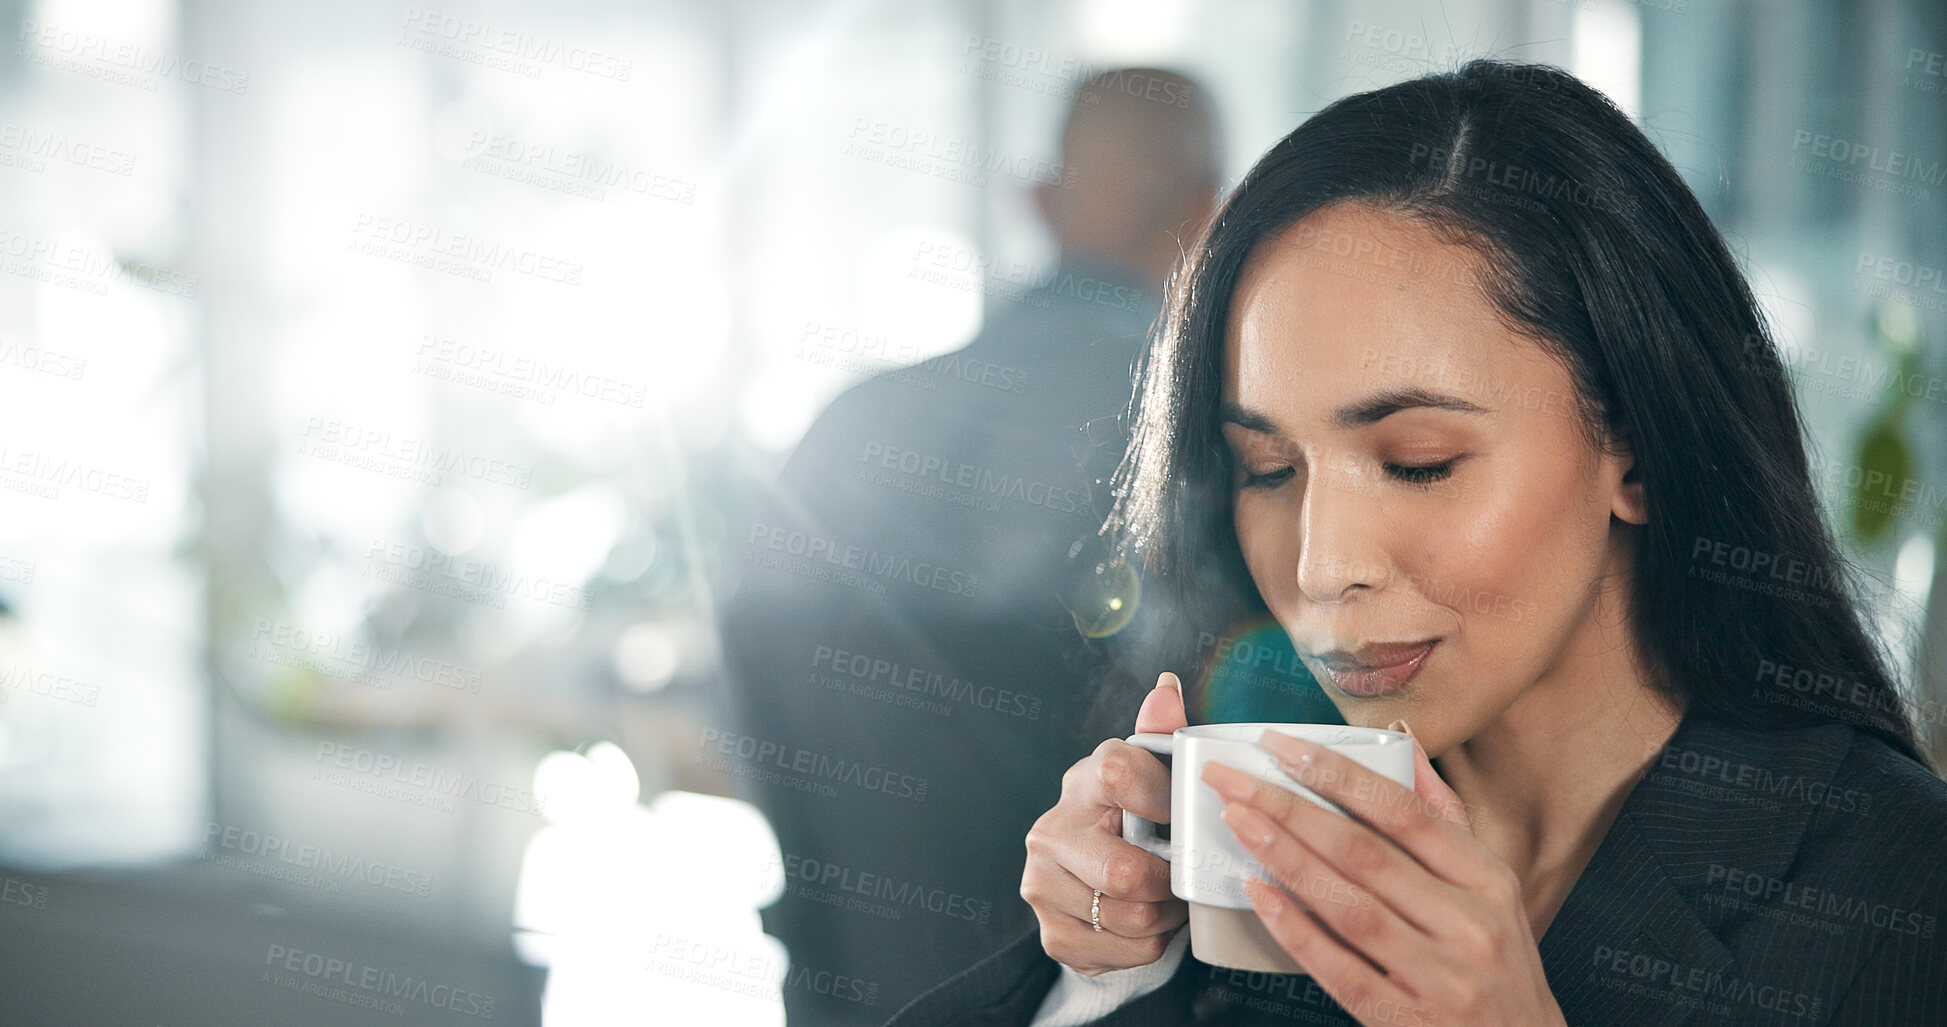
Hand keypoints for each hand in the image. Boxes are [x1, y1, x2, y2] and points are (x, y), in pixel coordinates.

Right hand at [1021, 672, 1190, 974]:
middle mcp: (1049, 832)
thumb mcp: (1153, 778)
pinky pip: (1129, 950)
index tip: (1180, 814)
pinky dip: (1152, 943)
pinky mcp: (1053, 935)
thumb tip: (1167, 687)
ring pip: (1132, 916)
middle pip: (1125, 870)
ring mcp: (1042, 886)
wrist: (1093, 886)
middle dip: (1168, 881)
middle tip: (1180, 873)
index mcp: (1081, 782)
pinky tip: (1146, 921)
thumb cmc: (1134, 823)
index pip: (1115, 772)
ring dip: (1166, 914)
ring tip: (1165, 896)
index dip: (1160, 796)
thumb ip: (1163, 735)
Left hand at [1200, 726, 1565, 1025]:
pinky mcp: (1407, 1021)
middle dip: (1289, 808)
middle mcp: (1468, 924)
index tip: (1280, 746)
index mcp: (1487, 880)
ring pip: (1348, 905)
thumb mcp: (1493, 890)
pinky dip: (1297, 930)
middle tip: (1234, 780)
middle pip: (1364, 852)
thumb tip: (1404, 745)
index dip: (1337, 773)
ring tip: (1238, 823)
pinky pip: (1341, 969)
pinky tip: (1260, 896)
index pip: (1402, 811)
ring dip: (1285, 858)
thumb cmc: (1499, 968)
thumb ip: (1446, 819)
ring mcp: (1440, 977)